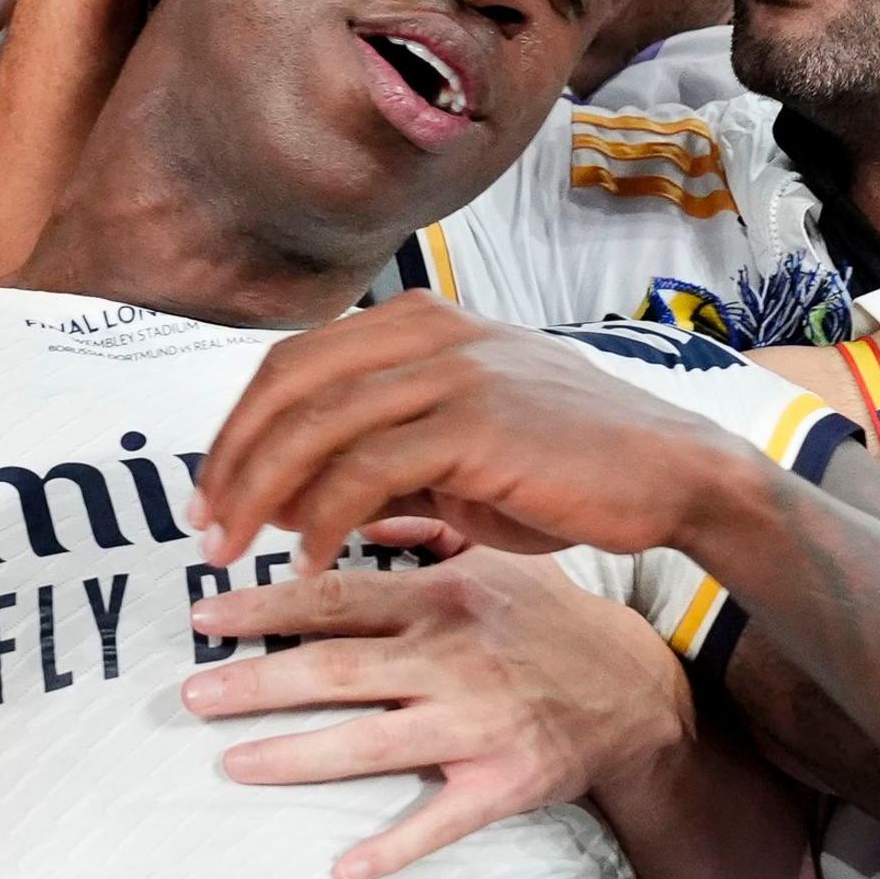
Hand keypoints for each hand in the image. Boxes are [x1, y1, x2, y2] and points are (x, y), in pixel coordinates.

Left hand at [179, 553, 688, 878]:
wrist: (636, 691)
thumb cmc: (549, 619)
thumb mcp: (496, 556)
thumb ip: (422, 532)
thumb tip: (355, 510)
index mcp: (443, 597)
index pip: (338, 596)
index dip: (266, 606)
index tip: (204, 616)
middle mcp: (454, 656)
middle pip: (339, 668)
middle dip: (259, 681)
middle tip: (191, 695)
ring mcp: (480, 721)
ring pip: (375, 743)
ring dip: (299, 757)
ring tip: (233, 765)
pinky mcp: (506, 779)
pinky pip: (445, 819)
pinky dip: (395, 846)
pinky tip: (343, 869)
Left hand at [192, 295, 753, 575]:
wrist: (674, 477)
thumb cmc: (568, 468)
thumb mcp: (457, 453)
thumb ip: (376, 462)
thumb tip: (285, 497)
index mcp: (421, 321)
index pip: (294, 361)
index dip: (240, 426)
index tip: (212, 490)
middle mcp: (430, 330)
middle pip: (288, 385)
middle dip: (233, 460)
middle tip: (205, 527)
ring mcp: (452, 370)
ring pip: (316, 425)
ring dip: (261, 495)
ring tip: (237, 550)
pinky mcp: (473, 422)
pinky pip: (365, 470)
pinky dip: (322, 519)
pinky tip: (310, 558)